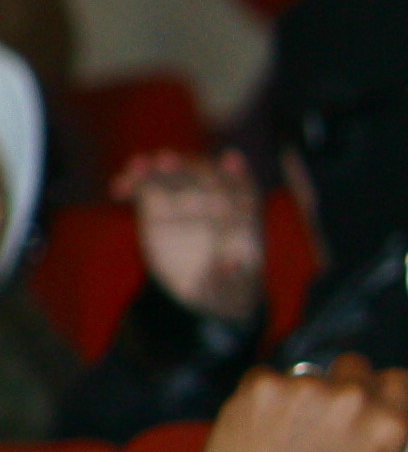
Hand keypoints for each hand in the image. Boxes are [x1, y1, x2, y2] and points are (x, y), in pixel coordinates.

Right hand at [118, 151, 264, 325]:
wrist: (203, 290)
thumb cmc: (228, 285)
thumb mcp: (233, 286)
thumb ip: (232, 274)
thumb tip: (231, 264)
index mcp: (244, 215)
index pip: (243, 189)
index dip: (236, 175)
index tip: (230, 161)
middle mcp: (216, 199)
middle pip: (203, 173)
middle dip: (186, 165)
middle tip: (164, 160)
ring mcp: (186, 199)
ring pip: (171, 174)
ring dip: (154, 167)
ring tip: (137, 167)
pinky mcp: (157, 206)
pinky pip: (144, 187)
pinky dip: (132, 183)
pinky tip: (119, 190)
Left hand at [194, 357, 407, 451]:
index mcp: (389, 425)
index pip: (396, 379)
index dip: (380, 394)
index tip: (361, 411)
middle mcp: (353, 398)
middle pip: (353, 366)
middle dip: (340, 387)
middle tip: (318, 421)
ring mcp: (305, 388)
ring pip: (305, 375)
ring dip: (297, 398)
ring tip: (280, 437)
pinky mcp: (261, 389)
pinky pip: (262, 377)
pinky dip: (260, 400)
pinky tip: (255, 431)